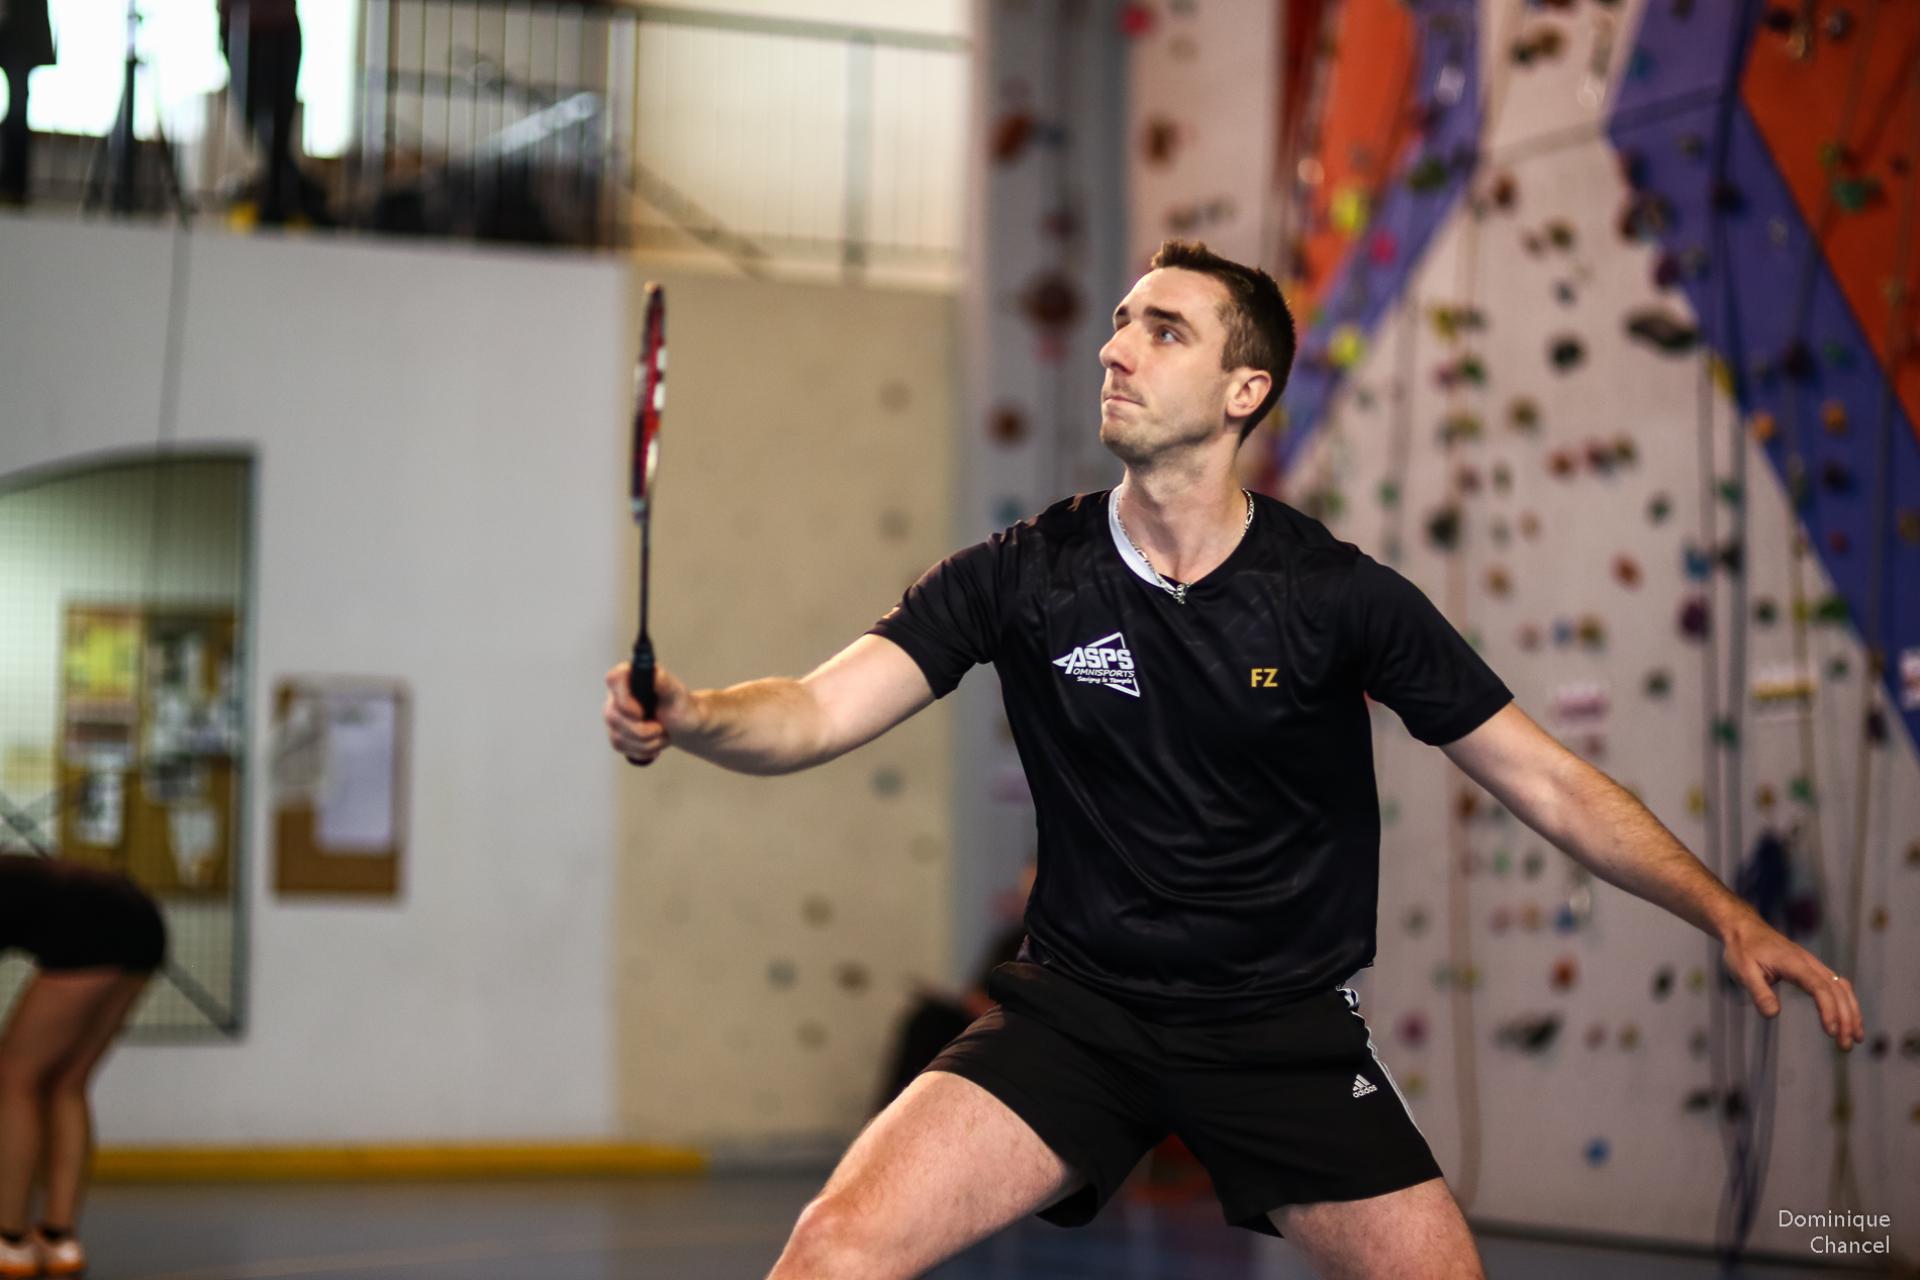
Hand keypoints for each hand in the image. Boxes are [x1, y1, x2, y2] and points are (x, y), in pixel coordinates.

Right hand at [604, 661, 695, 765]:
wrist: (683, 725)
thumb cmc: (681, 706)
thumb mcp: (677, 694)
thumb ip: (664, 682)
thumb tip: (653, 672)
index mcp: (630, 676)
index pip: (613, 678)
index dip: (624, 700)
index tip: (641, 713)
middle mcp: (616, 694)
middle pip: (613, 716)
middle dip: (642, 730)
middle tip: (661, 728)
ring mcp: (614, 715)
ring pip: (618, 736)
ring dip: (647, 742)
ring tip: (662, 734)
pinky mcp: (614, 733)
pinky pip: (620, 747)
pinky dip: (642, 750)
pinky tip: (654, 743)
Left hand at [1720, 913, 1865, 1049]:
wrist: (1743, 928)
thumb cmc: (1742, 950)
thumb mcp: (1742, 971)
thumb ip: (1758, 992)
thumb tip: (1774, 1014)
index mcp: (1793, 963)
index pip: (1819, 987)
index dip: (1828, 1009)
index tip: (1831, 1031)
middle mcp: (1809, 962)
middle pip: (1837, 990)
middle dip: (1846, 1018)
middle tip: (1845, 1046)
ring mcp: (1813, 964)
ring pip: (1842, 988)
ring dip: (1852, 1012)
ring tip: (1856, 1039)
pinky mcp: (1812, 969)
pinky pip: (1837, 985)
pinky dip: (1847, 1003)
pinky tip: (1849, 1020)